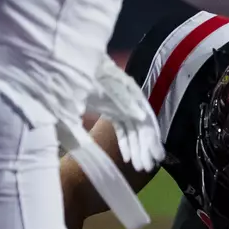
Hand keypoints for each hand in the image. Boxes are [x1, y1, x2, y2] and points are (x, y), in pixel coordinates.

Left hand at [86, 55, 164, 172]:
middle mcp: (128, 98)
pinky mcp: (111, 107)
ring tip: (140, 167)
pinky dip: (125, 141)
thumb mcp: (100, 86)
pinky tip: (128, 156)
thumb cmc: (84, 72)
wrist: (72, 61)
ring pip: (133, 129)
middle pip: (141, 126)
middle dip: (144, 147)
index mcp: (128, 92)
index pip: (145, 117)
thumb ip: (122, 99)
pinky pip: (122, 127)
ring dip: (137, 147)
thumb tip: (143, 118)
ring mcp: (120, 103)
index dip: (151, 137)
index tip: (156, 156)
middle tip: (146, 167)